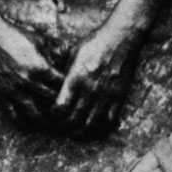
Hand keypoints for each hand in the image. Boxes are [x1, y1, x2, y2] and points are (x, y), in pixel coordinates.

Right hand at [0, 16, 61, 128]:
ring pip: (33, 114)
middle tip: (69, 111)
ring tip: (52, 122)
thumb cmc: (16, 34)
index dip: (71, 91)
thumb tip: (69, 63)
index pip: (62, 87)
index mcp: (40, 67)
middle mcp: (28, 81)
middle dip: (61, 107)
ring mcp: (13, 88)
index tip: (75, 93)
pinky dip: (23, 120)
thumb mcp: (40, 41)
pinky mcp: (1, 92)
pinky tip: (31, 123)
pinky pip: (13, 113)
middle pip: (51, 103)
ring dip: (44, 120)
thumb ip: (55, 54)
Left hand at [53, 19, 143, 136]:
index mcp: (75, 78)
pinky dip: (101, 128)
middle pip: (73, 120)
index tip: (50, 115)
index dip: (53, 116)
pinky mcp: (119, 96)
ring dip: (81, 133)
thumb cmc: (94, 43)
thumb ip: (63, 72)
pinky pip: (109, 120)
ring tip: (75, 134)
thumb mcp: (72, 54)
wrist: (121, 38)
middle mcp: (90, 89)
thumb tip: (51, 83)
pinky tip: (95, 128)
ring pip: (91, 124)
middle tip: (59, 129)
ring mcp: (106, 95)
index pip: (60, 107)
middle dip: (63, 128)